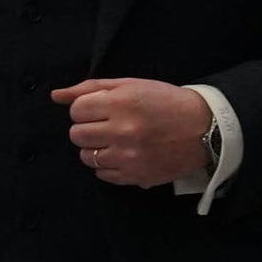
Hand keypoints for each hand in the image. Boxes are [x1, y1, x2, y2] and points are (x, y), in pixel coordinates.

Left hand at [51, 77, 214, 189]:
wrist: (205, 129)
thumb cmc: (165, 102)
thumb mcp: (131, 85)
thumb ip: (90, 88)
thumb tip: (56, 96)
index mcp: (122, 103)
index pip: (76, 110)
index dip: (86, 109)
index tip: (102, 109)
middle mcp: (123, 130)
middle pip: (76, 135)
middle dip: (88, 129)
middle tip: (109, 125)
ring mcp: (128, 156)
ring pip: (86, 157)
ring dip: (96, 148)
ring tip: (118, 140)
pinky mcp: (135, 176)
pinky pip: (102, 174)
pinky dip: (109, 166)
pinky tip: (126, 154)